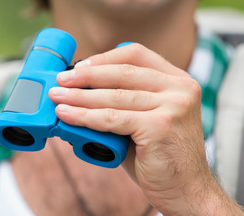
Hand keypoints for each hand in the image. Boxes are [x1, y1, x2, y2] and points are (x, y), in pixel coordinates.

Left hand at [48, 43, 243, 214]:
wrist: (186, 189)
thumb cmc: (159, 154)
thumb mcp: (146, 118)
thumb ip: (123, 101)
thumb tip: (80, 90)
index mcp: (177, 80)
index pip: (136, 54)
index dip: (103, 58)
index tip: (79, 67)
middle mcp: (180, 88)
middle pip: (122, 72)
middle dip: (85, 76)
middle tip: (60, 81)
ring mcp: (173, 106)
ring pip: (114, 96)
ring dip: (79, 96)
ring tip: (57, 97)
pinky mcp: (160, 127)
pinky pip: (113, 118)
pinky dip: (85, 116)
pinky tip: (67, 115)